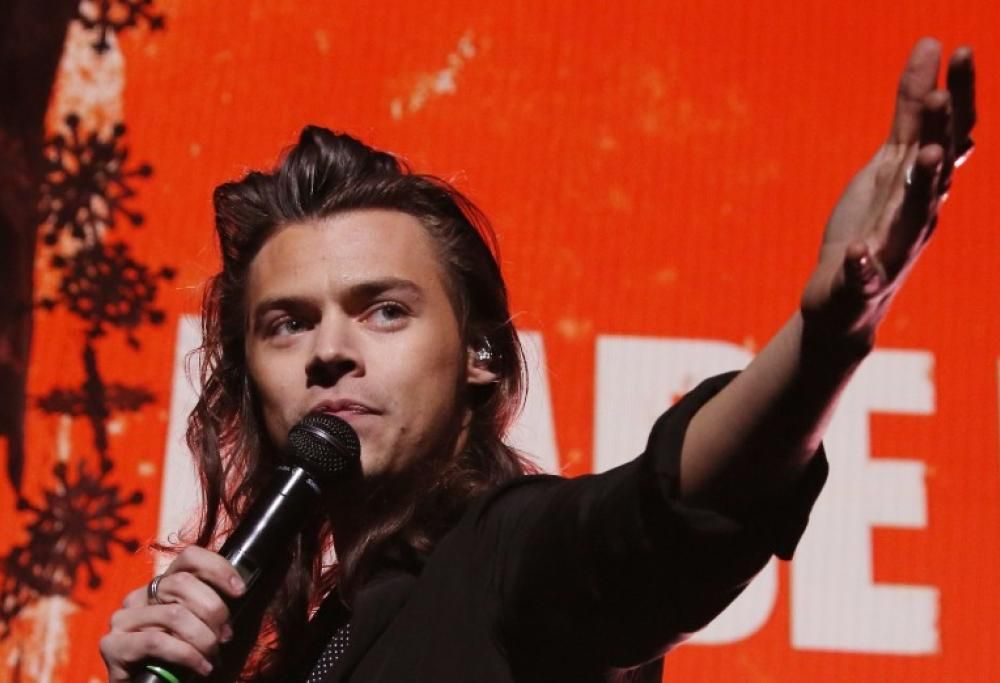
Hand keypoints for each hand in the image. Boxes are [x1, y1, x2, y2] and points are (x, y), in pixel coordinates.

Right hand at [99, 546, 245, 681]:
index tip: (240, 591)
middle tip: (226, 635)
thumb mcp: (205, 627)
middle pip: (182, 582)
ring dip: (203, 637)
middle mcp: (139, 596)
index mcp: (162, 586)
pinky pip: (156, 641)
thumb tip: (241, 589)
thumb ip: (214, 607)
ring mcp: (122, 619)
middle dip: (214, 609)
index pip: (189, 557)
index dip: (218, 568)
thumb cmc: (186, 661)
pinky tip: (202, 667)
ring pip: (172, 614)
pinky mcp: (112, 645)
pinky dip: (187, 654)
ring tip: (214, 655)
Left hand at [800, 38, 975, 356]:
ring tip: (925, 155)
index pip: (949, 131)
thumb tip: (929, 45)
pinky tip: (859, 253)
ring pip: (915, 214)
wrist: (847, 302)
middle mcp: (919, 212)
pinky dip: (864, 262)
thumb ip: (908, 110)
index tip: (961, 49)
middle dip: (940, 130)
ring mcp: (894, 248)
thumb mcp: (888, 162)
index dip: (959, 93)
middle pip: (937, 165)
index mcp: (923, 181)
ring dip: (923, 185)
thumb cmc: (872, 226)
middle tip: (940, 92)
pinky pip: (867, 272)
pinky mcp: (864, 282)